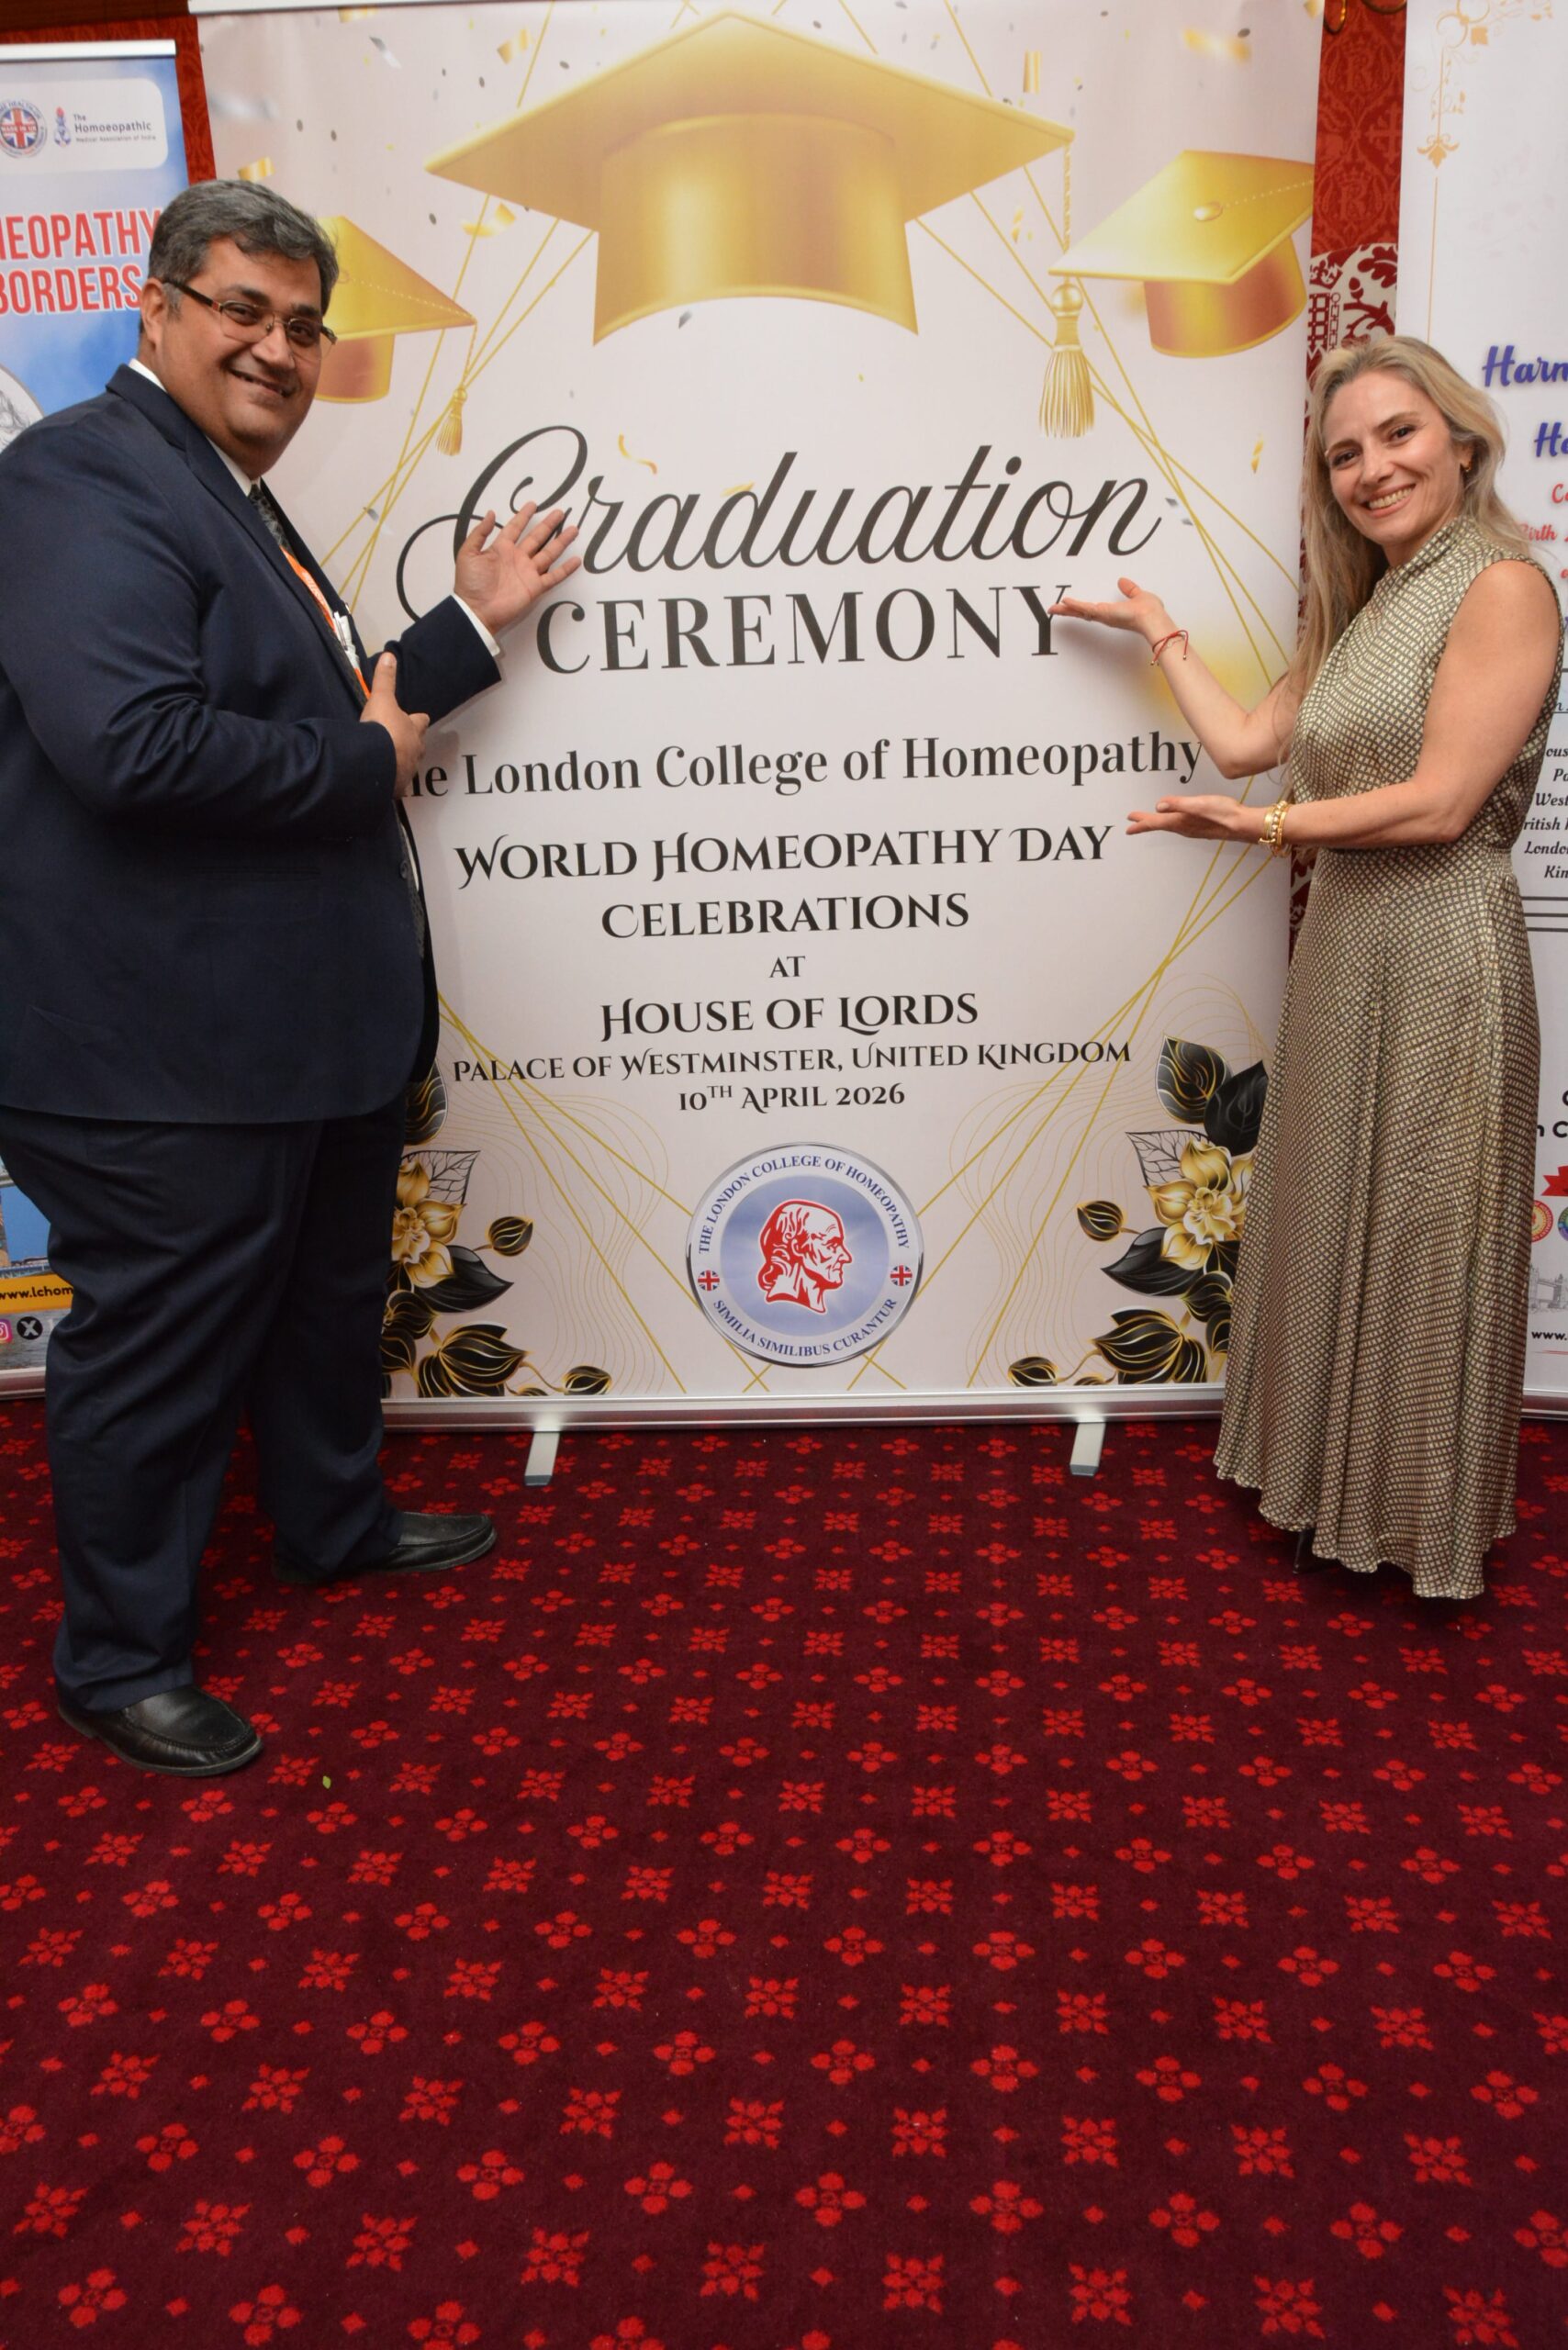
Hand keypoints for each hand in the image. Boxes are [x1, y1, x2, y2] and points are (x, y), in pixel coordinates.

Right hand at [360, 653, 427, 798]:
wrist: (376, 762)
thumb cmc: (382, 729)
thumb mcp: (382, 699)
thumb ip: (385, 679)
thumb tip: (390, 656)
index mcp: (414, 730)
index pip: (421, 721)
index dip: (418, 719)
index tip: (416, 718)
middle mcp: (415, 751)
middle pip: (418, 746)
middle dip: (411, 743)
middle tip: (401, 742)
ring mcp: (408, 771)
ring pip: (409, 766)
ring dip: (402, 763)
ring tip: (391, 762)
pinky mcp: (397, 787)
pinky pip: (396, 784)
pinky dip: (392, 782)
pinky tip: (384, 782)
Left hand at [454, 502, 579, 633]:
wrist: (477, 610)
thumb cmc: (470, 583)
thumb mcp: (468, 553)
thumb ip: (479, 533)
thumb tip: (491, 513)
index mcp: (501, 548)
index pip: (515, 528)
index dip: (523, 516)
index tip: (533, 504)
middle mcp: (518, 558)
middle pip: (537, 537)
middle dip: (548, 525)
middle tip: (560, 512)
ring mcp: (528, 572)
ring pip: (549, 553)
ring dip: (561, 541)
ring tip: (573, 529)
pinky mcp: (535, 587)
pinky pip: (553, 576)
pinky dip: (565, 569)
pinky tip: (576, 560)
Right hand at [1048, 576, 1172, 646]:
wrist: (1153, 618)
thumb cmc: (1150, 611)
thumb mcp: (1138, 595)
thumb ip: (1130, 589)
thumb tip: (1122, 581)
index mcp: (1113, 612)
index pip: (1093, 610)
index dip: (1081, 608)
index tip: (1071, 606)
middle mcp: (1106, 616)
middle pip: (1082, 613)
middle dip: (1068, 611)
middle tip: (1054, 609)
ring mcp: (1104, 616)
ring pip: (1080, 612)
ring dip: (1066, 610)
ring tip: (1053, 608)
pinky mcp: (1104, 613)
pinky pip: (1086, 608)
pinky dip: (1075, 605)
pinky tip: (1065, 601)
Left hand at [1127, 795, 1258, 841]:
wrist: (1242, 824)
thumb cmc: (1223, 813)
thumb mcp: (1198, 804)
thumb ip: (1178, 804)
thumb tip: (1159, 805)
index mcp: (1180, 821)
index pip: (1155, 822)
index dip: (1141, 822)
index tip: (1128, 824)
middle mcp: (1184, 828)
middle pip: (1160, 825)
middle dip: (1145, 823)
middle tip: (1132, 824)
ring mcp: (1192, 829)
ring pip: (1169, 826)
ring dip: (1157, 823)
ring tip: (1148, 821)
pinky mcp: (1200, 827)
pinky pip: (1179, 826)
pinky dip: (1170, 823)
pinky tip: (1174, 820)